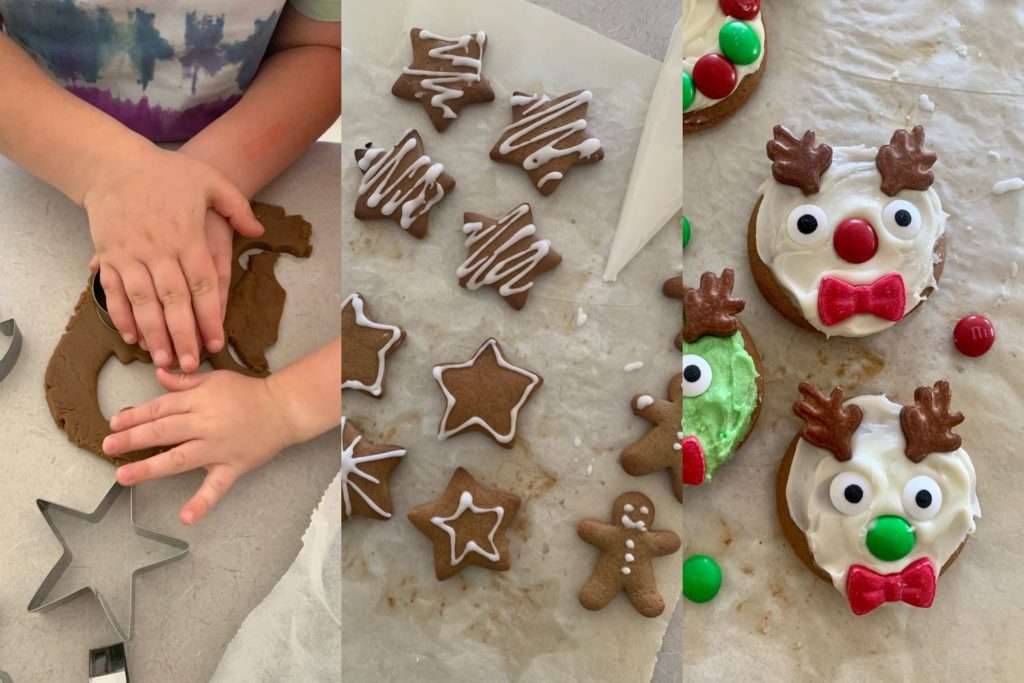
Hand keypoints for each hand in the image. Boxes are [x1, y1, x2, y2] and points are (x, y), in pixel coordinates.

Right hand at [84, 146, 263, 371]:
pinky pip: (115, 292)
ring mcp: (130, 254)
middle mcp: (158, 250)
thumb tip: (258, 228)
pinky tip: (132, 337)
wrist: (113, 163)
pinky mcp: (109, 256)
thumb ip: (237, 206)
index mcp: (186, 237)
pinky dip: (122, 316)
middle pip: (173, 301)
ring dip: (153, 333)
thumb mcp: (210, 180)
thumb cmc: (166, 173)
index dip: (210, 317)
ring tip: (163, 359)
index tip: (217, 343)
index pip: (202, 285)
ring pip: (143, 302)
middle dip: (182, 335)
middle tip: (192, 365)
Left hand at [106, 368, 296, 523]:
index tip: (114, 423)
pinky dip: (202, 503)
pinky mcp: (232, 467)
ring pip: (180, 458)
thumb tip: (158, 376)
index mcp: (199, 401)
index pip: (160, 408)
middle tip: (108, 446)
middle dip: (133, 438)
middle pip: (164, 431)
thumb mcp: (215, 379)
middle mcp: (205, 424)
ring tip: (124, 477)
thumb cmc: (248, 393)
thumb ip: (185, 381)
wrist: (283, 408)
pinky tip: (185, 517)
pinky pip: (216, 487)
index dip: (135, 415)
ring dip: (151, 468)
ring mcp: (218, 448)